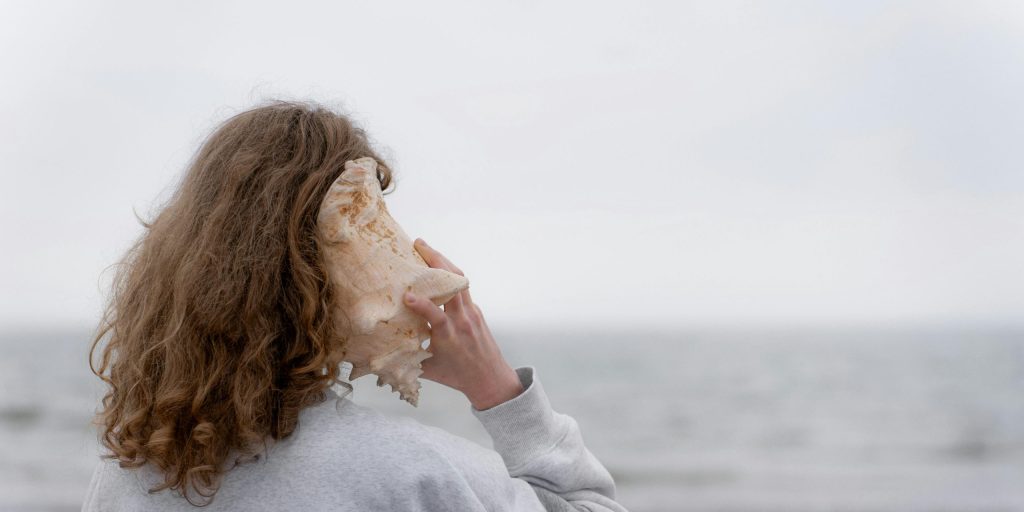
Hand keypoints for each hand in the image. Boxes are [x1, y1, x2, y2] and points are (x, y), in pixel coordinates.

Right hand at [402, 238, 523, 409]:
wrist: (491, 379)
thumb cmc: (458, 377)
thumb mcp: (429, 371)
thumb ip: (406, 359)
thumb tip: (379, 354)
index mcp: (449, 336)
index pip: (437, 316)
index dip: (423, 305)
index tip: (407, 296)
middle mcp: (462, 320)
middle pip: (454, 284)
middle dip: (436, 261)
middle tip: (418, 244)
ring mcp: (472, 312)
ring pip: (460, 280)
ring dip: (443, 261)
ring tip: (426, 248)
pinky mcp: (475, 310)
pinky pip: (463, 286)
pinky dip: (449, 274)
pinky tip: (437, 268)